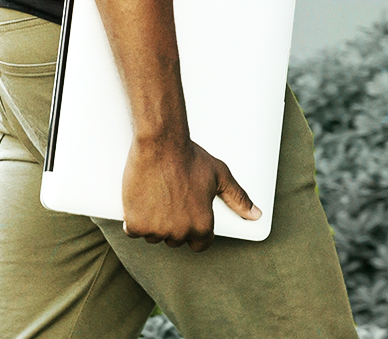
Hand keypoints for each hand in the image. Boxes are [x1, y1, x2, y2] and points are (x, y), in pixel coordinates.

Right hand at [121, 134, 260, 250]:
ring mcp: (157, 230)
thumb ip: (238, 198)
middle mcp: (180, 232)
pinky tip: (139, 203)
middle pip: (175, 240)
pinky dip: (132, 221)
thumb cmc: (190, 157)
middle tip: (169, 201)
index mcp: (202, 225)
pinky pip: (132, 231)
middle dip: (172, 225)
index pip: (200, 244)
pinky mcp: (136, 223)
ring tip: (155, 198)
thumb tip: (256, 215)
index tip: (186, 217)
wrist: (160, 142)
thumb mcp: (219, 175)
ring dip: (151, 223)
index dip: (194, 232)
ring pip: (153, 236)